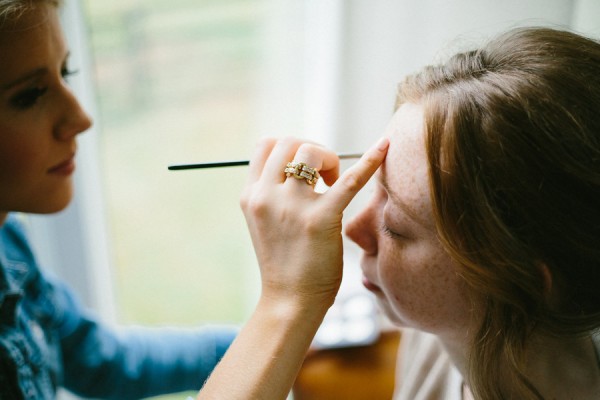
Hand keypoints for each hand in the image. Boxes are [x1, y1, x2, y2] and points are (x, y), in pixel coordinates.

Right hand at [240, 136, 388, 307]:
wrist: (289, 302)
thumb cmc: (284, 264)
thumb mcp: (264, 222)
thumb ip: (273, 195)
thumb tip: (298, 168)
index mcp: (251, 196)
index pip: (265, 146)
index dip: (288, 149)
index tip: (304, 168)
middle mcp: (266, 196)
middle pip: (288, 143)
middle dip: (311, 150)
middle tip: (325, 176)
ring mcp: (292, 207)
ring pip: (311, 151)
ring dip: (328, 158)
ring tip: (335, 181)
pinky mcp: (321, 219)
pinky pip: (350, 180)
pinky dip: (371, 160)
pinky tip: (386, 146)